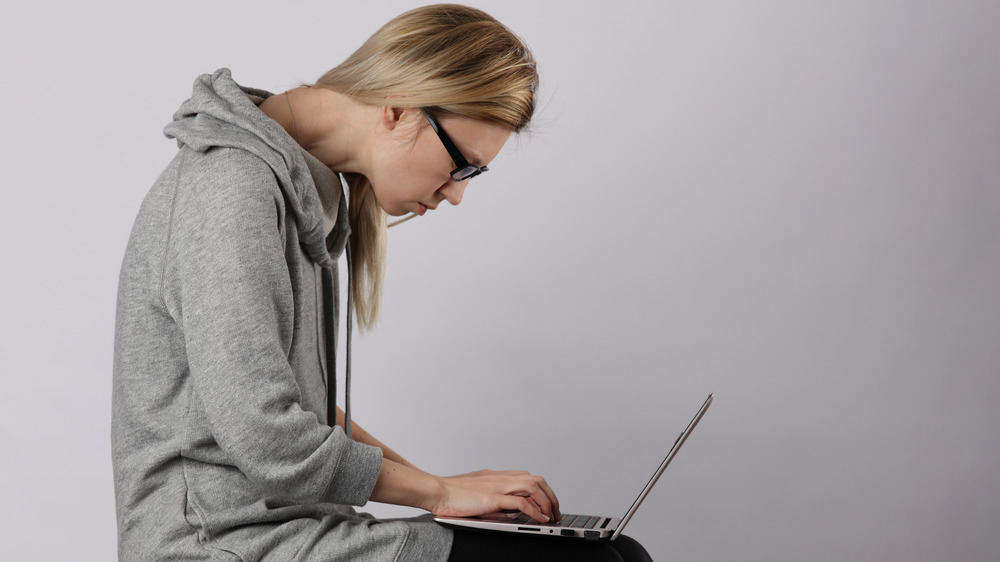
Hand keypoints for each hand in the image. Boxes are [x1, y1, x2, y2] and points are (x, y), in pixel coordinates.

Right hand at [431, 469, 561, 522]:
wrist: (436, 491)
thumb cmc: (451, 494)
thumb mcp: (477, 493)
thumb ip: (493, 499)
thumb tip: (508, 512)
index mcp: (497, 476)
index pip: (527, 477)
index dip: (542, 490)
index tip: (547, 503)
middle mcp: (501, 478)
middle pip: (536, 480)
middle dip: (551, 496)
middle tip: (555, 512)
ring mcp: (498, 486)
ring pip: (534, 487)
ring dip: (547, 502)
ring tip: (551, 517)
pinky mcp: (494, 498)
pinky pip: (522, 502)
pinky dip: (535, 511)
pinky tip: (540, 519)